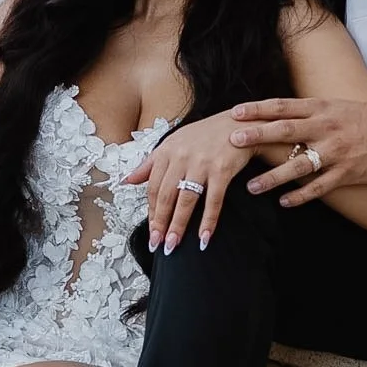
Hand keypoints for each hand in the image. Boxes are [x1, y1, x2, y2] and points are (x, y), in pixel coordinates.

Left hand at [125, 113, 253, 253]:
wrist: (239, 122)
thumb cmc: (205, 134)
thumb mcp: (173, 143)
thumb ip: (150, 164)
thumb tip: (127, 180)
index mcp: (166, 151)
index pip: (153, 187)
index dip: (151, 211)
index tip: (152, 230)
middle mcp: (181, 157)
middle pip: (166, 196)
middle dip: (160, 223)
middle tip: (158, 243)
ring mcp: (202, 163)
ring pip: (186, 200)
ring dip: (178, 225)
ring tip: (173, 244)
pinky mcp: (222, 169)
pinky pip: (213, 200)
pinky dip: (208, 221)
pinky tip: (203, 237)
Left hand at [230, 98, 366, 204]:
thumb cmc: (363, 119)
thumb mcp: (335, 106)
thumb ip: (307, 111)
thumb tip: (274, 114)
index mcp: (321, 109)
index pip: (283, 107)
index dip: (258, 109)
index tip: (235, 113)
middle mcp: (326, 129)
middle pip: (286, 131)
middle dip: (258, 136)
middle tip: (233, 141)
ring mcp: (336, 152)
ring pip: (299, 166)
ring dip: (274, 177)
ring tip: (252, 187)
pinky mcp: (346, 173)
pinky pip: (319, 187)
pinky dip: (301, 196)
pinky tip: (284, 202)